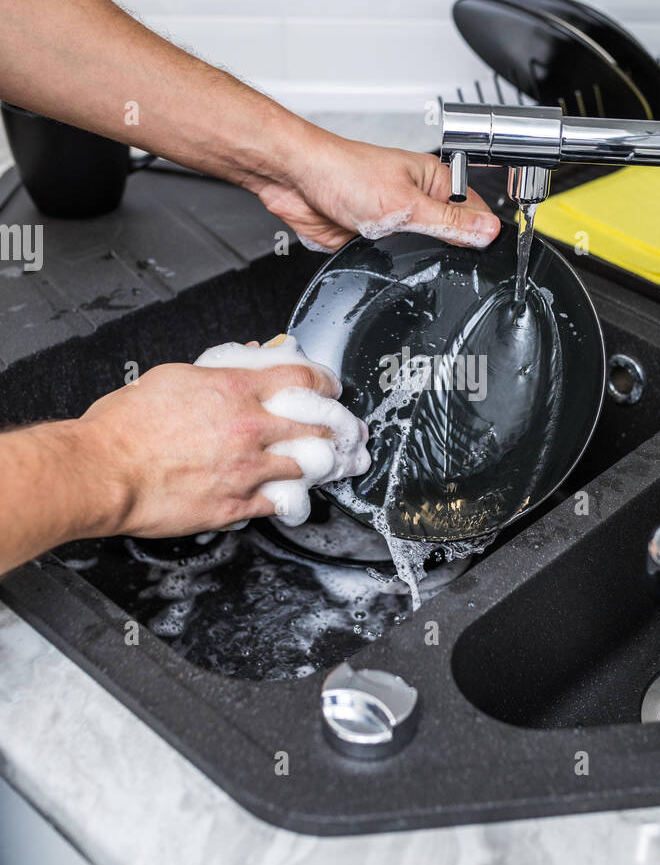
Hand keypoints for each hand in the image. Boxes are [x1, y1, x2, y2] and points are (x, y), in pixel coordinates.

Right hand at [76, 358, 364, 537]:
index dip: (328, 382)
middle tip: (351, 432)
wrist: (103, 470)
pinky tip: (302, 496)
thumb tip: (250, 360)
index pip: (304, 377)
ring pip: (310, 465)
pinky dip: (298, 498)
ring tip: (340, 464)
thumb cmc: (126, 426)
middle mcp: (248, 428)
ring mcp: (247, 469)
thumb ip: (220, 368)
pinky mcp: (236, 504)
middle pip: (320, 423)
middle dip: (344, 427)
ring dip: (330, 464)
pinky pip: (283, 501)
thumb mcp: (175, 376)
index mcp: (235, 389)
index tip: (333, 389)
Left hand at [249, 122, 500, 251]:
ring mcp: (395, 221)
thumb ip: (447, 222)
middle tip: (443, 260)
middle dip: (447, 252)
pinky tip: (388, 264)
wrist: (295, 182)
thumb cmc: (343, 172)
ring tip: (409, 256)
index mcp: (434, 181)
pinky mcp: (373, 239)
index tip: (487, 254)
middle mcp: (417, 199)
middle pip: (449, 236)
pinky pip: (392, 261)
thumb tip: (487, 231)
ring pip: (420, 252)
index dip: (482, 234)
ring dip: (415, 260)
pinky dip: (390, 267)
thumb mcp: (406, 203)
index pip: (473, 212)